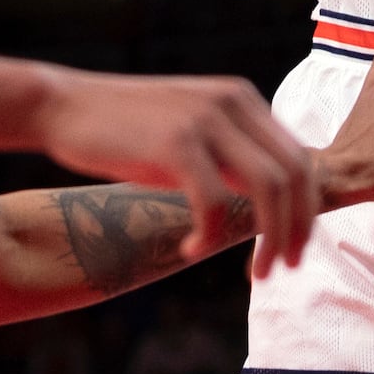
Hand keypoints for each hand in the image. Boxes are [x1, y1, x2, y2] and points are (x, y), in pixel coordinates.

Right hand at [31, 65, 317, 277]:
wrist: (67, 106)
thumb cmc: (127, 131)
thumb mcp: (191, 133)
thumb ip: (229, 153)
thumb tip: (266, 200)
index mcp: (242, 99)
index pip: (299, 156)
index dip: (306, 208)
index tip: (295, 248)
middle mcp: (233, 103)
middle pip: (293, 174)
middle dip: (296, 229)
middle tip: (281, 270)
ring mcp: (206, 120)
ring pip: (267, 188)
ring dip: (269, 238)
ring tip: (255, 274)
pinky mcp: (176, 143)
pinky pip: (214, 202)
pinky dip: (210, 235)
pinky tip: (191, 248)